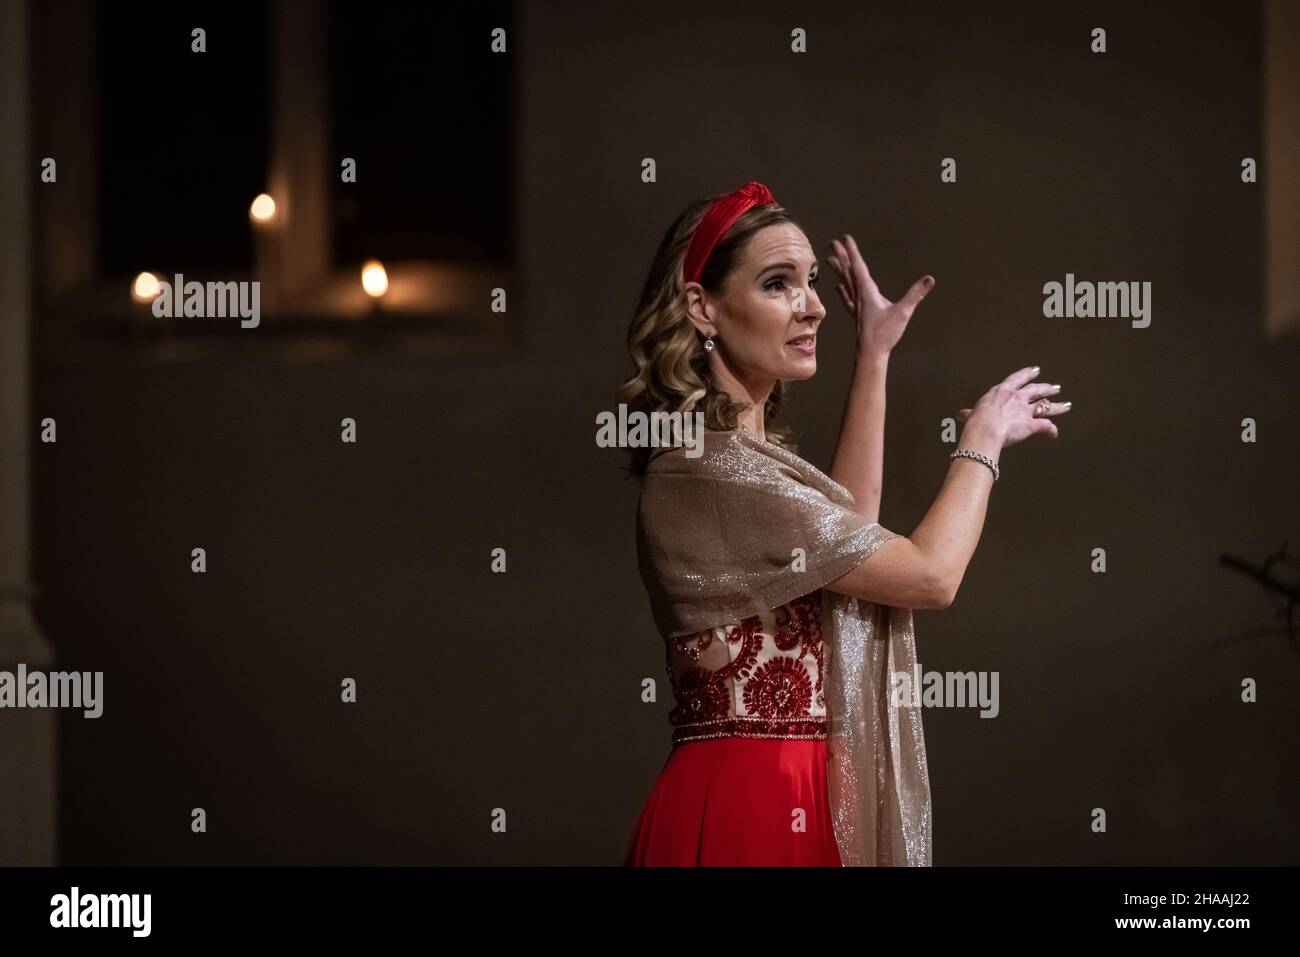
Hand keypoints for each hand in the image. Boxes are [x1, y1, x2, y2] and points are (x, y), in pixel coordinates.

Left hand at [827, 234, 933, 356]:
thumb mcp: (903, 312)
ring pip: (845, 283)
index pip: (858, 267)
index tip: (844, 239)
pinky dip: (842, 290)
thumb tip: (929, 280)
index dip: (852, 252)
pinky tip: (838, 287)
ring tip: (830, 260)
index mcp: (867, 292)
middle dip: (841, 257)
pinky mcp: (857, 315)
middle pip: (848, 272)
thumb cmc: (885, 335)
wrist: (871, 354)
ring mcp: (857, 306)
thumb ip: (915, 295)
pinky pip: (847, 298)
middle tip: (832, 243)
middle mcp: (859, 297)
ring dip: (839, 271)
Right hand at [956, 366, 1070, 448]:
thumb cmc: (976, 421)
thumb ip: (969, 413)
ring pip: (1046, 406)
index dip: (1028, 374)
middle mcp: (1017, 399)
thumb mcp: (971, 413)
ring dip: (1057, 406)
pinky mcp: (1032, 425)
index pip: (1018, 379)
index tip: (1035, 370)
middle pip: (1037, 390)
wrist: (985, 429)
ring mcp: (1026, 411)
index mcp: (1002, 392)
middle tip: (1055, 388)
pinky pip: (1046, 426)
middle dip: (1047, 389)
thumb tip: (962, 414)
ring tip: (1066, 405)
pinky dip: (1051, 430)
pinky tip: (1054, 433)